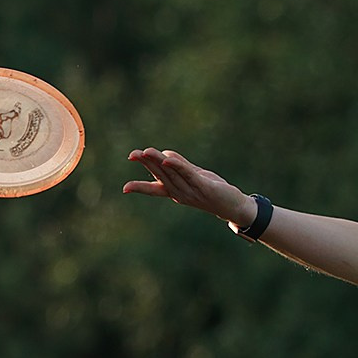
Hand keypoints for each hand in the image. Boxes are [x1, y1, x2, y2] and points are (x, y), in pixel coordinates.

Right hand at [123, 148, 255, 226]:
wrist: (234, 206)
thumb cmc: (213, 190)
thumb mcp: (194, 176)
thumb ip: (180, 165)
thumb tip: (165, 156)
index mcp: (176, 192)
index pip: (154, 190)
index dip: (140, 188)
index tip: (124, 189)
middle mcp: (180, 194)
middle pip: (161, 176)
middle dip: (146, 164)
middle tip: (133, 155)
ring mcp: (191, 191)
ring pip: (171, 174)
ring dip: (157, 162)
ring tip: (145, 152)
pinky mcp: (204, 186)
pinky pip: (187, 174)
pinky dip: (177, 166)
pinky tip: (167, 159)